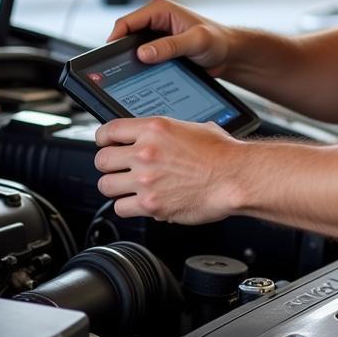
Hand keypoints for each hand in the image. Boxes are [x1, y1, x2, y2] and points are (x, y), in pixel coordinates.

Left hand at [93, 116, 240, 223]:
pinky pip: (121, 208)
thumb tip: (157, 135)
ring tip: (127, 187)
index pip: (109, 130)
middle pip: (101, 159)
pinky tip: (139, 202)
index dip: (103, 138)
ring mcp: (145, 180)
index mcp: (154, 128)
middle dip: (108, 165)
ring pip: (106, 185)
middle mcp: (145, 152)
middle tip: (118, 168)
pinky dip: (128, 207)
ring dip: (115, 187)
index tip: (106, 144)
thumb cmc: (223, 154)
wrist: (235, 177)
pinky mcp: (150, 204)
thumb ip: (168, 132)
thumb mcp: (193, 127)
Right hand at [107, 0, 235, 76]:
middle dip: (123, 51)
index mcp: (160, 9)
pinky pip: (142, 57)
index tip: (111, 57)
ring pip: (133, 48)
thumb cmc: (218, 41)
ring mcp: (156, 35)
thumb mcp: (196, 42)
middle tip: (121, 70)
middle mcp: (155, 20)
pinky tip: (143, 76)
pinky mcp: (159, 48)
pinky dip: (141, 66)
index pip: (127, 22)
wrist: (228, 54)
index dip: (115, 38)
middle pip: (126, 35)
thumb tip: (144, 53)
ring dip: (132, 60)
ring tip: (133, 75)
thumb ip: (170, 46)